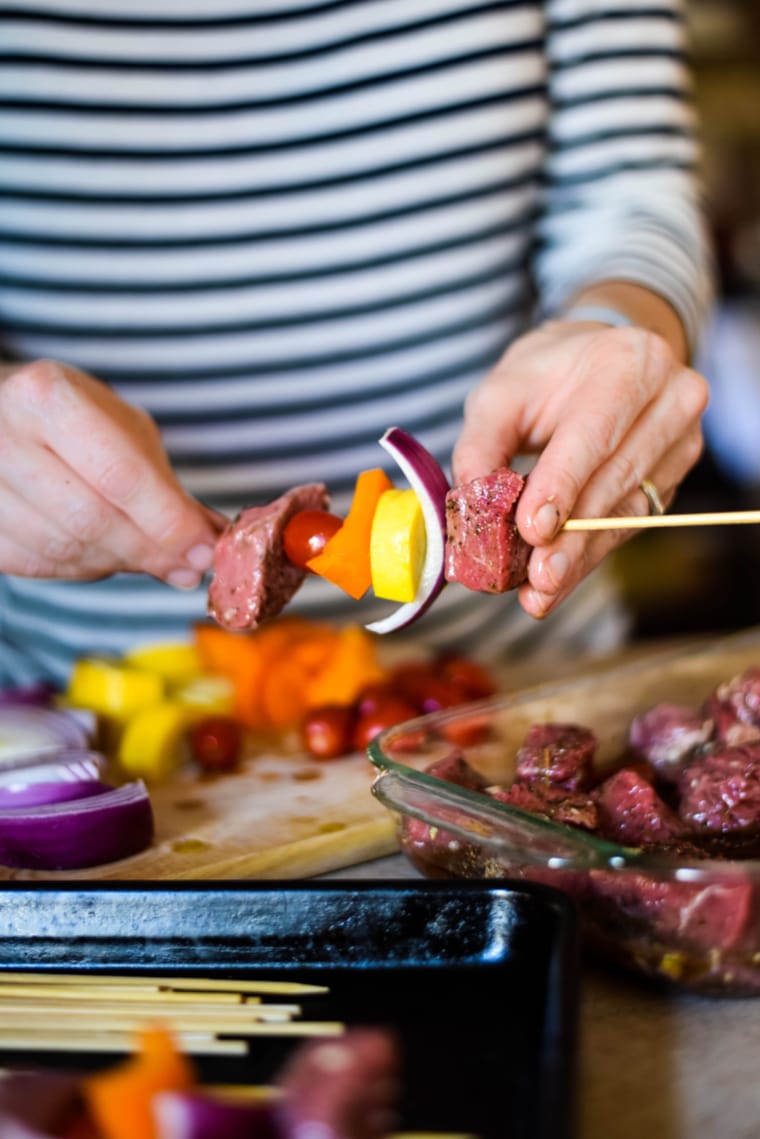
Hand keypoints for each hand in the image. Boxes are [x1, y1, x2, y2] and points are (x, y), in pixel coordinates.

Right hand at [0, 359, 225, 585]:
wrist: (2, 415)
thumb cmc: (72, 420)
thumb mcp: (124, 429)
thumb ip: (165, 485)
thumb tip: (210, 537)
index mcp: (47, 398)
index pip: (119, 475)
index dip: (168, 522)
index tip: (204, 549)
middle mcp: (2, 436)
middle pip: (90, 520)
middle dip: (149, 551)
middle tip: (188, 566)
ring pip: (64, 549)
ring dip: (120, 563)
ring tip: (151, 556)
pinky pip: (39, 565)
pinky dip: (84, 568)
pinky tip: (108, 554)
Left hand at [452, 319, 708, 618]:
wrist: (593, 361)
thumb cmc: (544, 376)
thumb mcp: (500, 393)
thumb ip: (481, 444)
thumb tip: (473, 504)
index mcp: (628, 362)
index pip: (595, 431)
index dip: (564, 483)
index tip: (533, 529)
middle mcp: (669, 400)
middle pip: (617, 479)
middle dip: (572, 535)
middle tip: (537, 576)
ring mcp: (679, 444)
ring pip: (626, 512)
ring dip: (580, 557)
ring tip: (540, 591)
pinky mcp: (671, 481)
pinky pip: (627, 526)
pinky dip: (587, 557)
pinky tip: (557, 583)